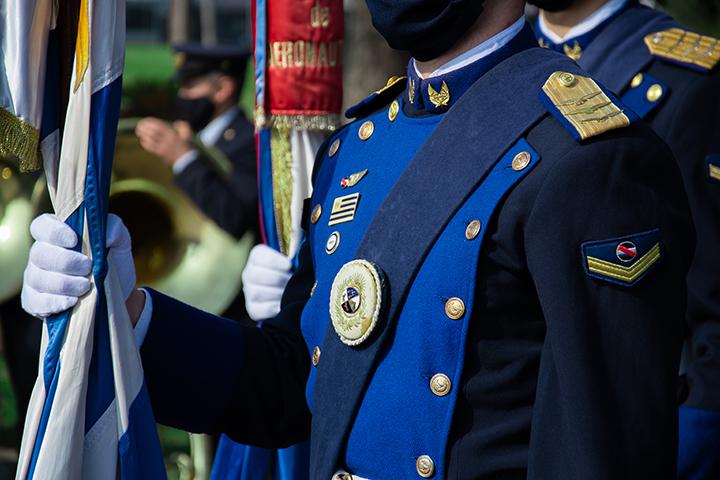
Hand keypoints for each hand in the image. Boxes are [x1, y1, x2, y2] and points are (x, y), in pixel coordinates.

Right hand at [21, 214, 136, 318]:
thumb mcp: (119, 242)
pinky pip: (35, 301)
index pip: (41, 226)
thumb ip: (115, 229)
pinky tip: (71, 302)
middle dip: (65, 261)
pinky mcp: (36, 301)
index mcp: (57, 235)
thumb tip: (107, 235)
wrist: (118, 293)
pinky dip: (53, 302)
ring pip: (37, 278)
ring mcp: (36, 278)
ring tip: (85, 287)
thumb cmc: (113, 262)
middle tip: (88, 268)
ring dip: (63, 283)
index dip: (54, 232)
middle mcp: (41, 254)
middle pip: (39, 254)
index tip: (74, 240)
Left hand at [135, 117, 191, 165]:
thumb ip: (182, 126)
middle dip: (144, 128)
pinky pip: (150, 148)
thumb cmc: (187, 147)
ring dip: (143, 135)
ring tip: (138, 132)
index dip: (150, 122)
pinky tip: (143, 141)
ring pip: (149, 139)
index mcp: (172, 134)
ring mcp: (162, 147)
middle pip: (151, 132)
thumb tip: (175, 124)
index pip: (158, 126)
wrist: (186, 161)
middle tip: (139, 125)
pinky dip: (145, 143)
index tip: (145, 121)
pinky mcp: (160, 154)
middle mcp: (165, 140)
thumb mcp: (188, 134)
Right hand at [242, 245, 292, 320]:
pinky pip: (257, 310)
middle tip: (292, 282)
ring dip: (277, 294)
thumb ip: (297, 244)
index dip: (274, 261)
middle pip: (256, 275)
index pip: (258, 255)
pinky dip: (272, 309)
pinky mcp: (252, 309)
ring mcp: (249, 292)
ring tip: (289, 294)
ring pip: (256, 292)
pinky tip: (283, 306)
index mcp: (258, 256)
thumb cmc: (297, 270)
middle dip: (278, 279)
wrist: (295, 292)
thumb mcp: (297, 256)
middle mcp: (249, 273)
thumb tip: (301, 230)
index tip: (289, 265)